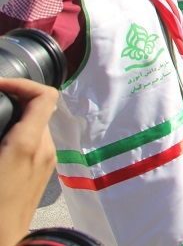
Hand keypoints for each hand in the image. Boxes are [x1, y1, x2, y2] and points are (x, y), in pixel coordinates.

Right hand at [0, 78, 58, 245]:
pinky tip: (1, 144)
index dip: (21, 84)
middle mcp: (44, 150)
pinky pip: (35, 144)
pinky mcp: (43, 174)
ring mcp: (47, 163)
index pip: (44, 96)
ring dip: (17, 119)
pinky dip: (19, 136)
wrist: (2, 241)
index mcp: (27, 144)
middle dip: (15, 101)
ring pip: (36, 126)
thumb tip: (2, 126)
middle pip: (38, 109)